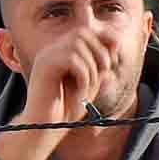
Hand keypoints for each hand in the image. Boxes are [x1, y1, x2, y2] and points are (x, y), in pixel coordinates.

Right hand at [0, 30, 122, 159]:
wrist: (44, 128)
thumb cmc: (64, 110)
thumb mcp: (89, 87)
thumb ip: (100, 68)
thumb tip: (115, 47)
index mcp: (61, 52)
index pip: (85, 31)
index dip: (104, 39)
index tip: (114, 59)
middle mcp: (52, 50)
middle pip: (82, 32)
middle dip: (100, 51)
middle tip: (104, 72)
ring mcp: (46, 56)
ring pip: (78, 45)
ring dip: (92, 67)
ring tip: (89, 89)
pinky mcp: (43, 66)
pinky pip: (72, 60)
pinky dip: (84, 77)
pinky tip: (80, 94)